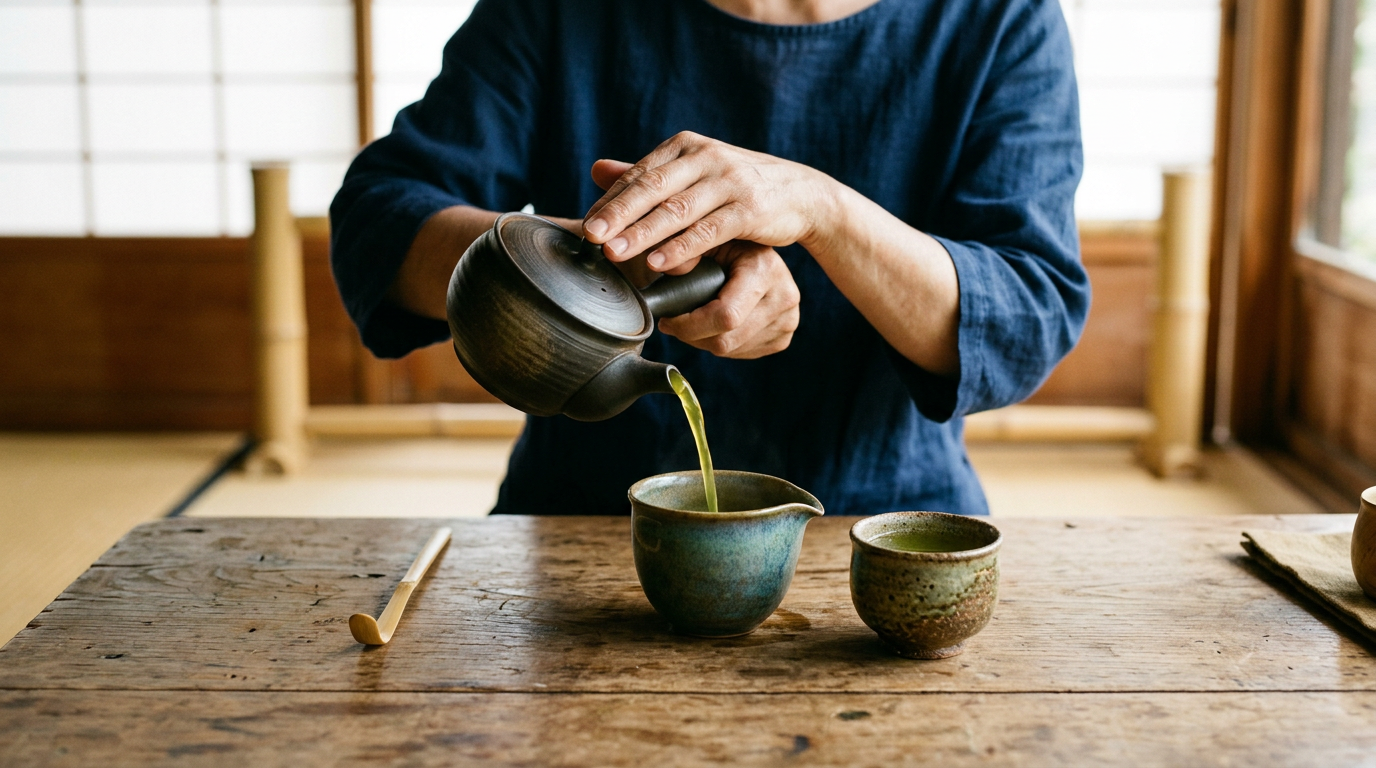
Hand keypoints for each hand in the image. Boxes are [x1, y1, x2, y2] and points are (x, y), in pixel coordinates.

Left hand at [582, 133, 832, 274]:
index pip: (639, 174)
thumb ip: (647, 175)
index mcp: (685, 147)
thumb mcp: (692, 174)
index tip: (585, 226)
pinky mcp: (749, 208)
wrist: (800, 192)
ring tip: (614, 253)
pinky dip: (682, 248)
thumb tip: (595, 170)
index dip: (610, 200)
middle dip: (618, 214)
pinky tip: (659, 263)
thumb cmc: (736, 186)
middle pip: (652, 188)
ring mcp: (729, 181)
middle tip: (590, 236)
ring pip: (677, 210)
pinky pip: (708, 231)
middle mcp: (705, 157)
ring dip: (643, 233)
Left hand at [657, 240, 799, 358]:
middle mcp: (783, 297)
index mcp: (764, 271)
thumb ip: (685, 250)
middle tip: (674, 324)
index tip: (667, 320)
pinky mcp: (784, 337)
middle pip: (726, 341)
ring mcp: (787, 320)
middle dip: (691, 337)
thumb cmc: (731, 243)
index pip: (725, 316)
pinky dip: (722, 344)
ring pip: (731, 350)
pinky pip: (743, 354)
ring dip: (704, 341)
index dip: (689, 326)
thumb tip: (660, 265)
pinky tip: (715, 326)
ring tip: (694, 321)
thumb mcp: (709, 237)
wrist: (765, 250)